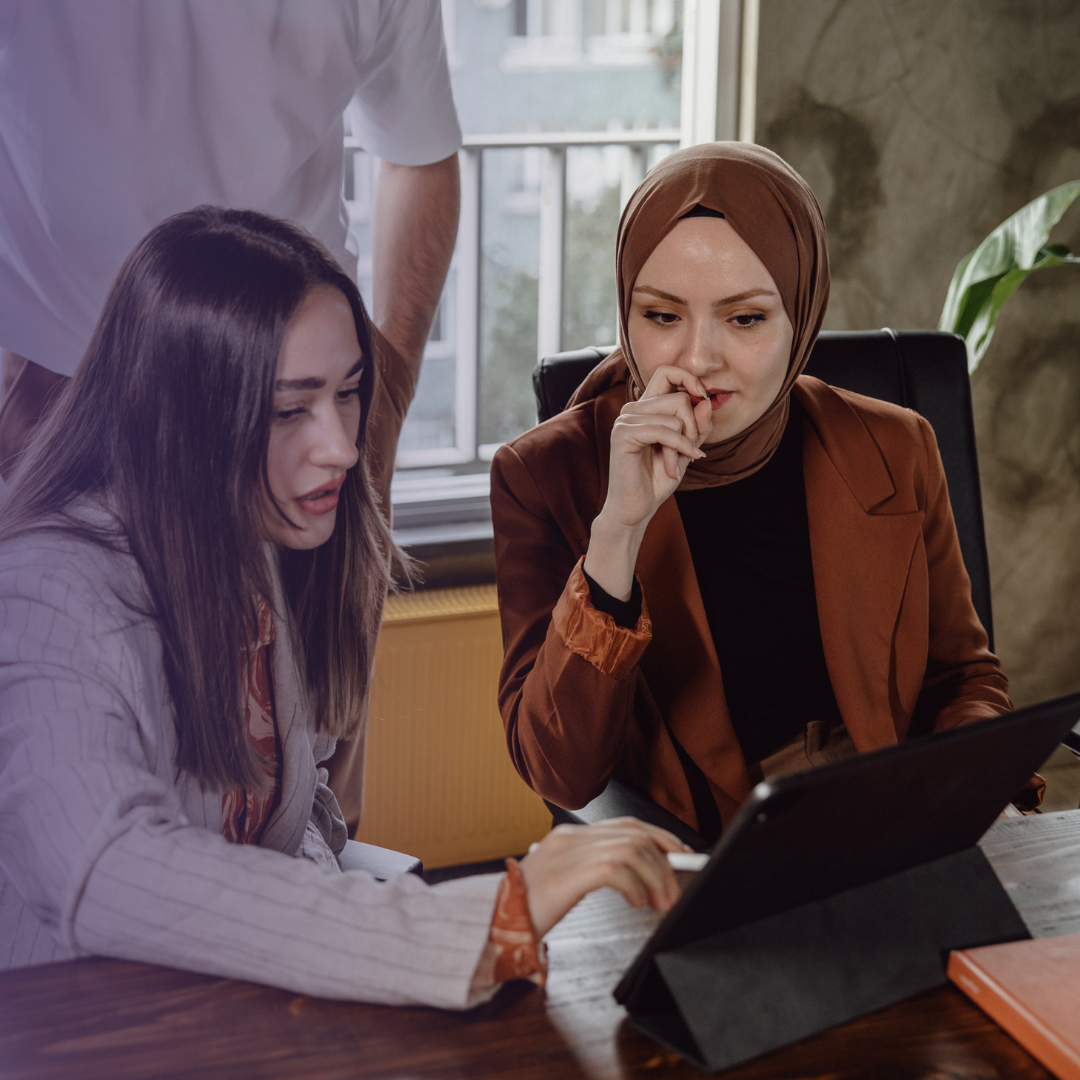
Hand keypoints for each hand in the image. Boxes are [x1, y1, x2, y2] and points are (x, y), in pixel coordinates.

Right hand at [518, 817, 689, 937]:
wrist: (490, 922)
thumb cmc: (524, 909)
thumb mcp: (561, 883)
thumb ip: (591, 871)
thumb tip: (636, 879)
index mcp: (569, 836)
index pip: (626, 824)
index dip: (660, 837)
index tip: (681, 854)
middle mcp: (570, 837)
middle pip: (635, 834)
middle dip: (665, 862)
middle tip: (674, 892)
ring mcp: (568, 853)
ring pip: (631, 848)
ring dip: (655, 876)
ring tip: (660, 902)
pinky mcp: (567, 875)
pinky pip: (615, 868)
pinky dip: (635, 886)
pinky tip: (637, 903)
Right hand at [583, 367, 710, 599]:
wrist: (634, 509)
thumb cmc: (656, 480)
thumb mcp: (686, 449)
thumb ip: (698, 425)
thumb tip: (705, 400)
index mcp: (645, 408)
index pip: (667, 372)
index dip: (689, 379)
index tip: (703, 400)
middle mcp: (633, 409)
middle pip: (678, 396)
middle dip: (693, 425)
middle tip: (691, 449)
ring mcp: (625, 420)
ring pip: (674, 414)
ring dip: (684, 443)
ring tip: (677, 464)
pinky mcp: (623, 434)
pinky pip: (664, 431)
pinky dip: (678, 449)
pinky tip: (675, 469)